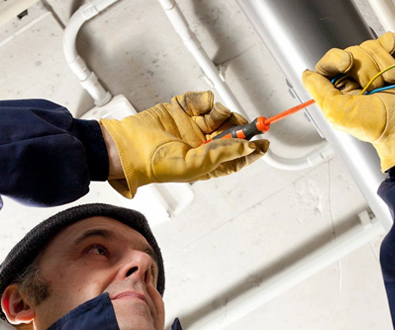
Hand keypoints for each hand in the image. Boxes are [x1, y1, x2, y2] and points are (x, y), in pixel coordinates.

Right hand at [100, 91, 268, 197]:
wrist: (128, 146)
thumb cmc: (155, 165)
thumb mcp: (195, 166)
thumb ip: (223, 155)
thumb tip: (248, 148)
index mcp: (208, 162)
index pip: (237, 155)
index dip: (253, 149)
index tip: (266, 142)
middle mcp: (203, 144)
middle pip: (233, 131)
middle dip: (239, 127)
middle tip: (241, 124)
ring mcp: (193, 125)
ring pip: (220, 114)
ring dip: (219, 113)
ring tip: (207, 118)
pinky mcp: (183, 108)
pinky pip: (202, 99)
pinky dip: (202, 100)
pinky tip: (194, 108)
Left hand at [302, 32, 394, 171]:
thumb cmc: (374, 125)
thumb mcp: (338, 113)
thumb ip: (319, 91)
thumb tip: (306, 75)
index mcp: (338, 88)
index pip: (330, 60)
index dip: (337, 58)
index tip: (347, 64)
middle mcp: (355, 76)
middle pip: (352, 51)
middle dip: (365, 68)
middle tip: (373, 88)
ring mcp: (375, 67)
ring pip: (371, 46)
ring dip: (383, 65)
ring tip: (389, 83)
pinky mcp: (394, 60)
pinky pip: (389, 41)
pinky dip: (393, 50)